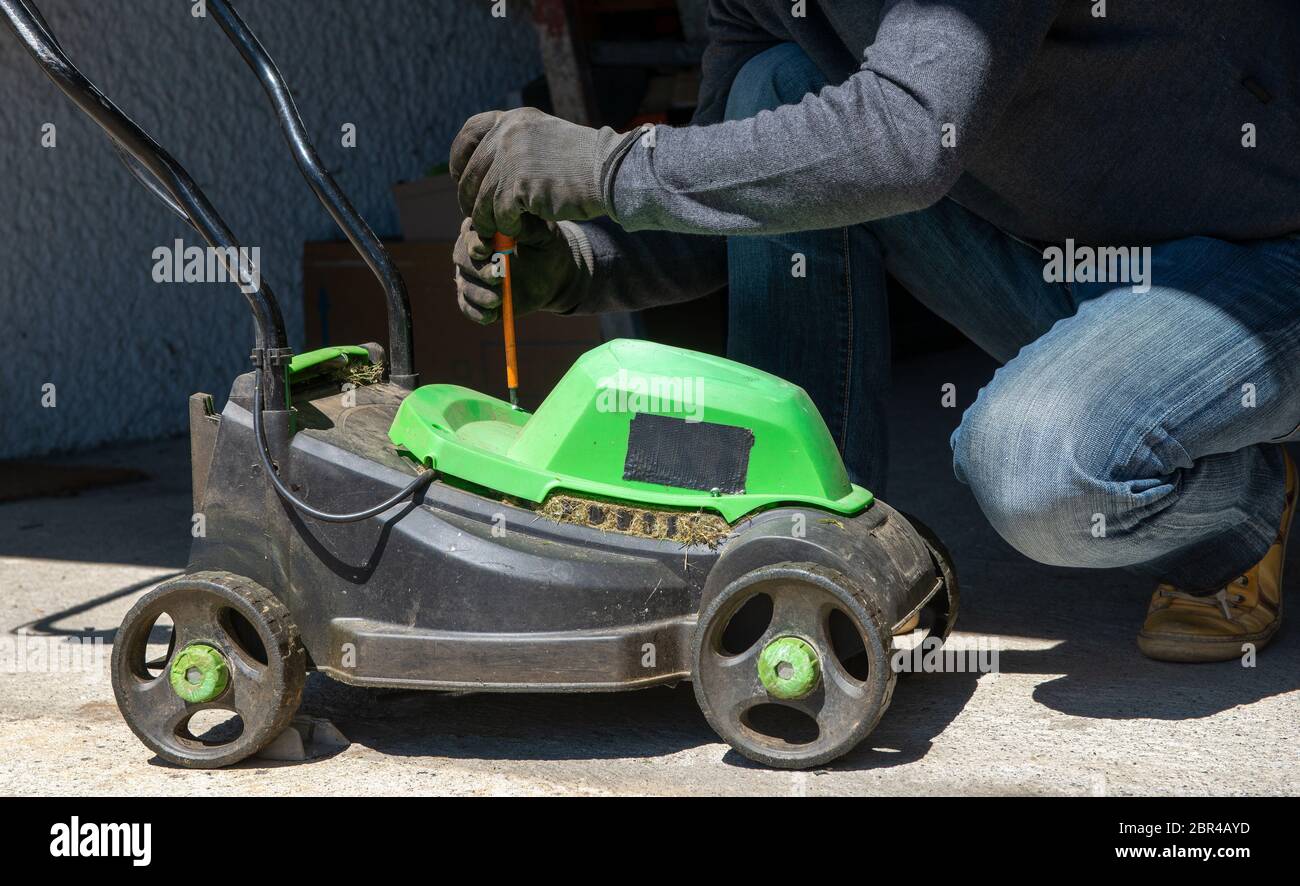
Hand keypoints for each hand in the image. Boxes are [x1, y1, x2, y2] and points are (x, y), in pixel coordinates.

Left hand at [450, 107, 638, 238]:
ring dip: (485, 219)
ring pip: (480, 198)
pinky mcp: (518, 185)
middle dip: (470, 198)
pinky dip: (504, 227)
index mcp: (514, 120)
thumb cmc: (585, 164)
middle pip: (471, 172)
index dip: (459, 158)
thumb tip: (488, 169)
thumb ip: (519, 145)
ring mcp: (511, 158)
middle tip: (479, 215)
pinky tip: (517, 230)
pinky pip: (497, 214)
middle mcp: (508, 133)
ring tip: (495, 230)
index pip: (469, 133)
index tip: (461, 177)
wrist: (611, 172)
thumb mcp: (546, 139)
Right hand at [453, 215, 585, 324]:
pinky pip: (468, 307)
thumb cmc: (547, 248)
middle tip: (496, 276)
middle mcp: (471, 253)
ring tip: (498, 299)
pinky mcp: (476, 300)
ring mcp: (471, 277)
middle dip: (477, 268)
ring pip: (465, 285)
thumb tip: (510, 222)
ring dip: (478, 293)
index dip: (476, 241)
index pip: (470, 232)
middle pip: (461, 258)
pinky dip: (477, 313)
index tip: (488, 249)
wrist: (555, 278)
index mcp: (484, 230)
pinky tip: (490, 315)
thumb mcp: (543, 234)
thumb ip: (527, 227)